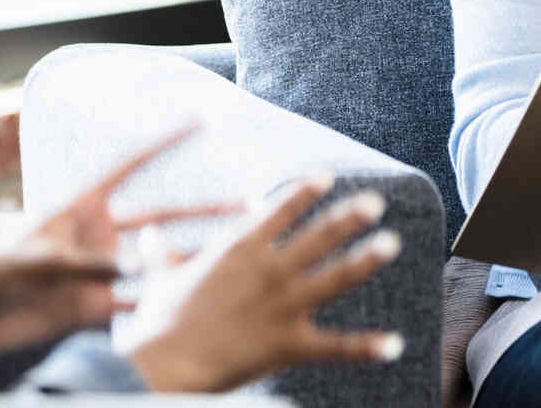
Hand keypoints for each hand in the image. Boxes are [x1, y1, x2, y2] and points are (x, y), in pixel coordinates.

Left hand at [0, 124, 237, 377]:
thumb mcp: (32, 257)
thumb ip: (78, 262)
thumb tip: (123, 271)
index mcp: (83, 206)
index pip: (132, 164)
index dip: (165, 141)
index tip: (199, 119)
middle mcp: (99, 235)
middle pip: (162, 217)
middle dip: (203, 211)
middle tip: (246, 208)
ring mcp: (100, 271)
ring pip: (157, 263)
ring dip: (192, 260)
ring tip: (232, 259)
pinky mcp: (94, 308)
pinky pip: (135, 304)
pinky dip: (159, 306)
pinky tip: (192, 306)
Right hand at [119, 176, 406, 391]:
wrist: (163, 365)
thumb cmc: (158, 322)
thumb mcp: (159, 279)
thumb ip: (160, 254)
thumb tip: (146, 235)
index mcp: (239, 248)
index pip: (279, 209)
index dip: (305, 192)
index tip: (327, 176)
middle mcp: (269, 269)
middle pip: (319, 235)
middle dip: (349, 217)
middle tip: (377, 202)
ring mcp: (283, 305)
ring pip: (335, 277)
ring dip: (365, 260)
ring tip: (391, 244)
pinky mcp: (288, 343)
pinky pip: (335, 346)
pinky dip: (366, 346)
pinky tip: (393, 344)